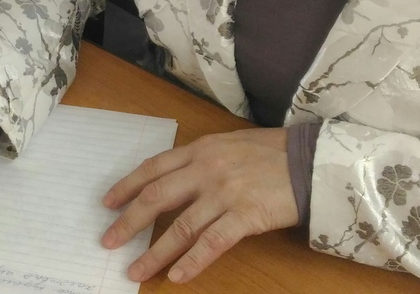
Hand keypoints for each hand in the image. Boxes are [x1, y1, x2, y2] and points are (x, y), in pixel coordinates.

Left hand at [101, 127, 297, 283]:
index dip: (127, 186)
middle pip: (156, 198)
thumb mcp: (230, 144)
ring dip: (154, 252)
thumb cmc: (273, 151)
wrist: (312, 159)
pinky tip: (177, 276)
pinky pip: (212, 243)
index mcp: (200, 150)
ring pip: (180, 227)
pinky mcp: (245, 215)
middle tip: (108, 241)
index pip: (153, 168)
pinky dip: (192, 261)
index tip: (108, 203)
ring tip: (136, 271)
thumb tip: (177, 177)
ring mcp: (225, 193)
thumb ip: (203, 159)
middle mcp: (206, 170)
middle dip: (129, 222)